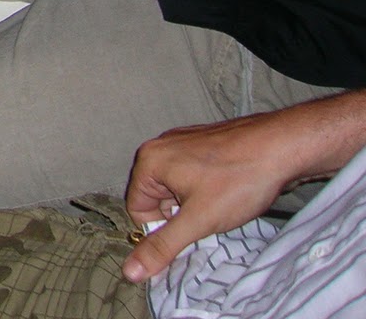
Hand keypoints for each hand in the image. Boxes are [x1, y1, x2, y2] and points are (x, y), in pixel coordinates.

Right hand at [122, 110, 324, 281]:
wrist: (282, 146)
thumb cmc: (240, 180)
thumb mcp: (199, 220)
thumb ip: (163, 246)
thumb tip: (130, 271)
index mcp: (149, 161)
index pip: (137, 209)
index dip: (165, 226)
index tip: (193, 224)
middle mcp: (160, 146)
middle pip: (156, 197)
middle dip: (180, 213)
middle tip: (209, 213)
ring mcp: (181, 140)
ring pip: (176, 187)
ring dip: (194, 202)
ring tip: (222, 200)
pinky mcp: (201, 141)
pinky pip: (191, 174)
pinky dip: (206, 188)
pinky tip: (228, 188)